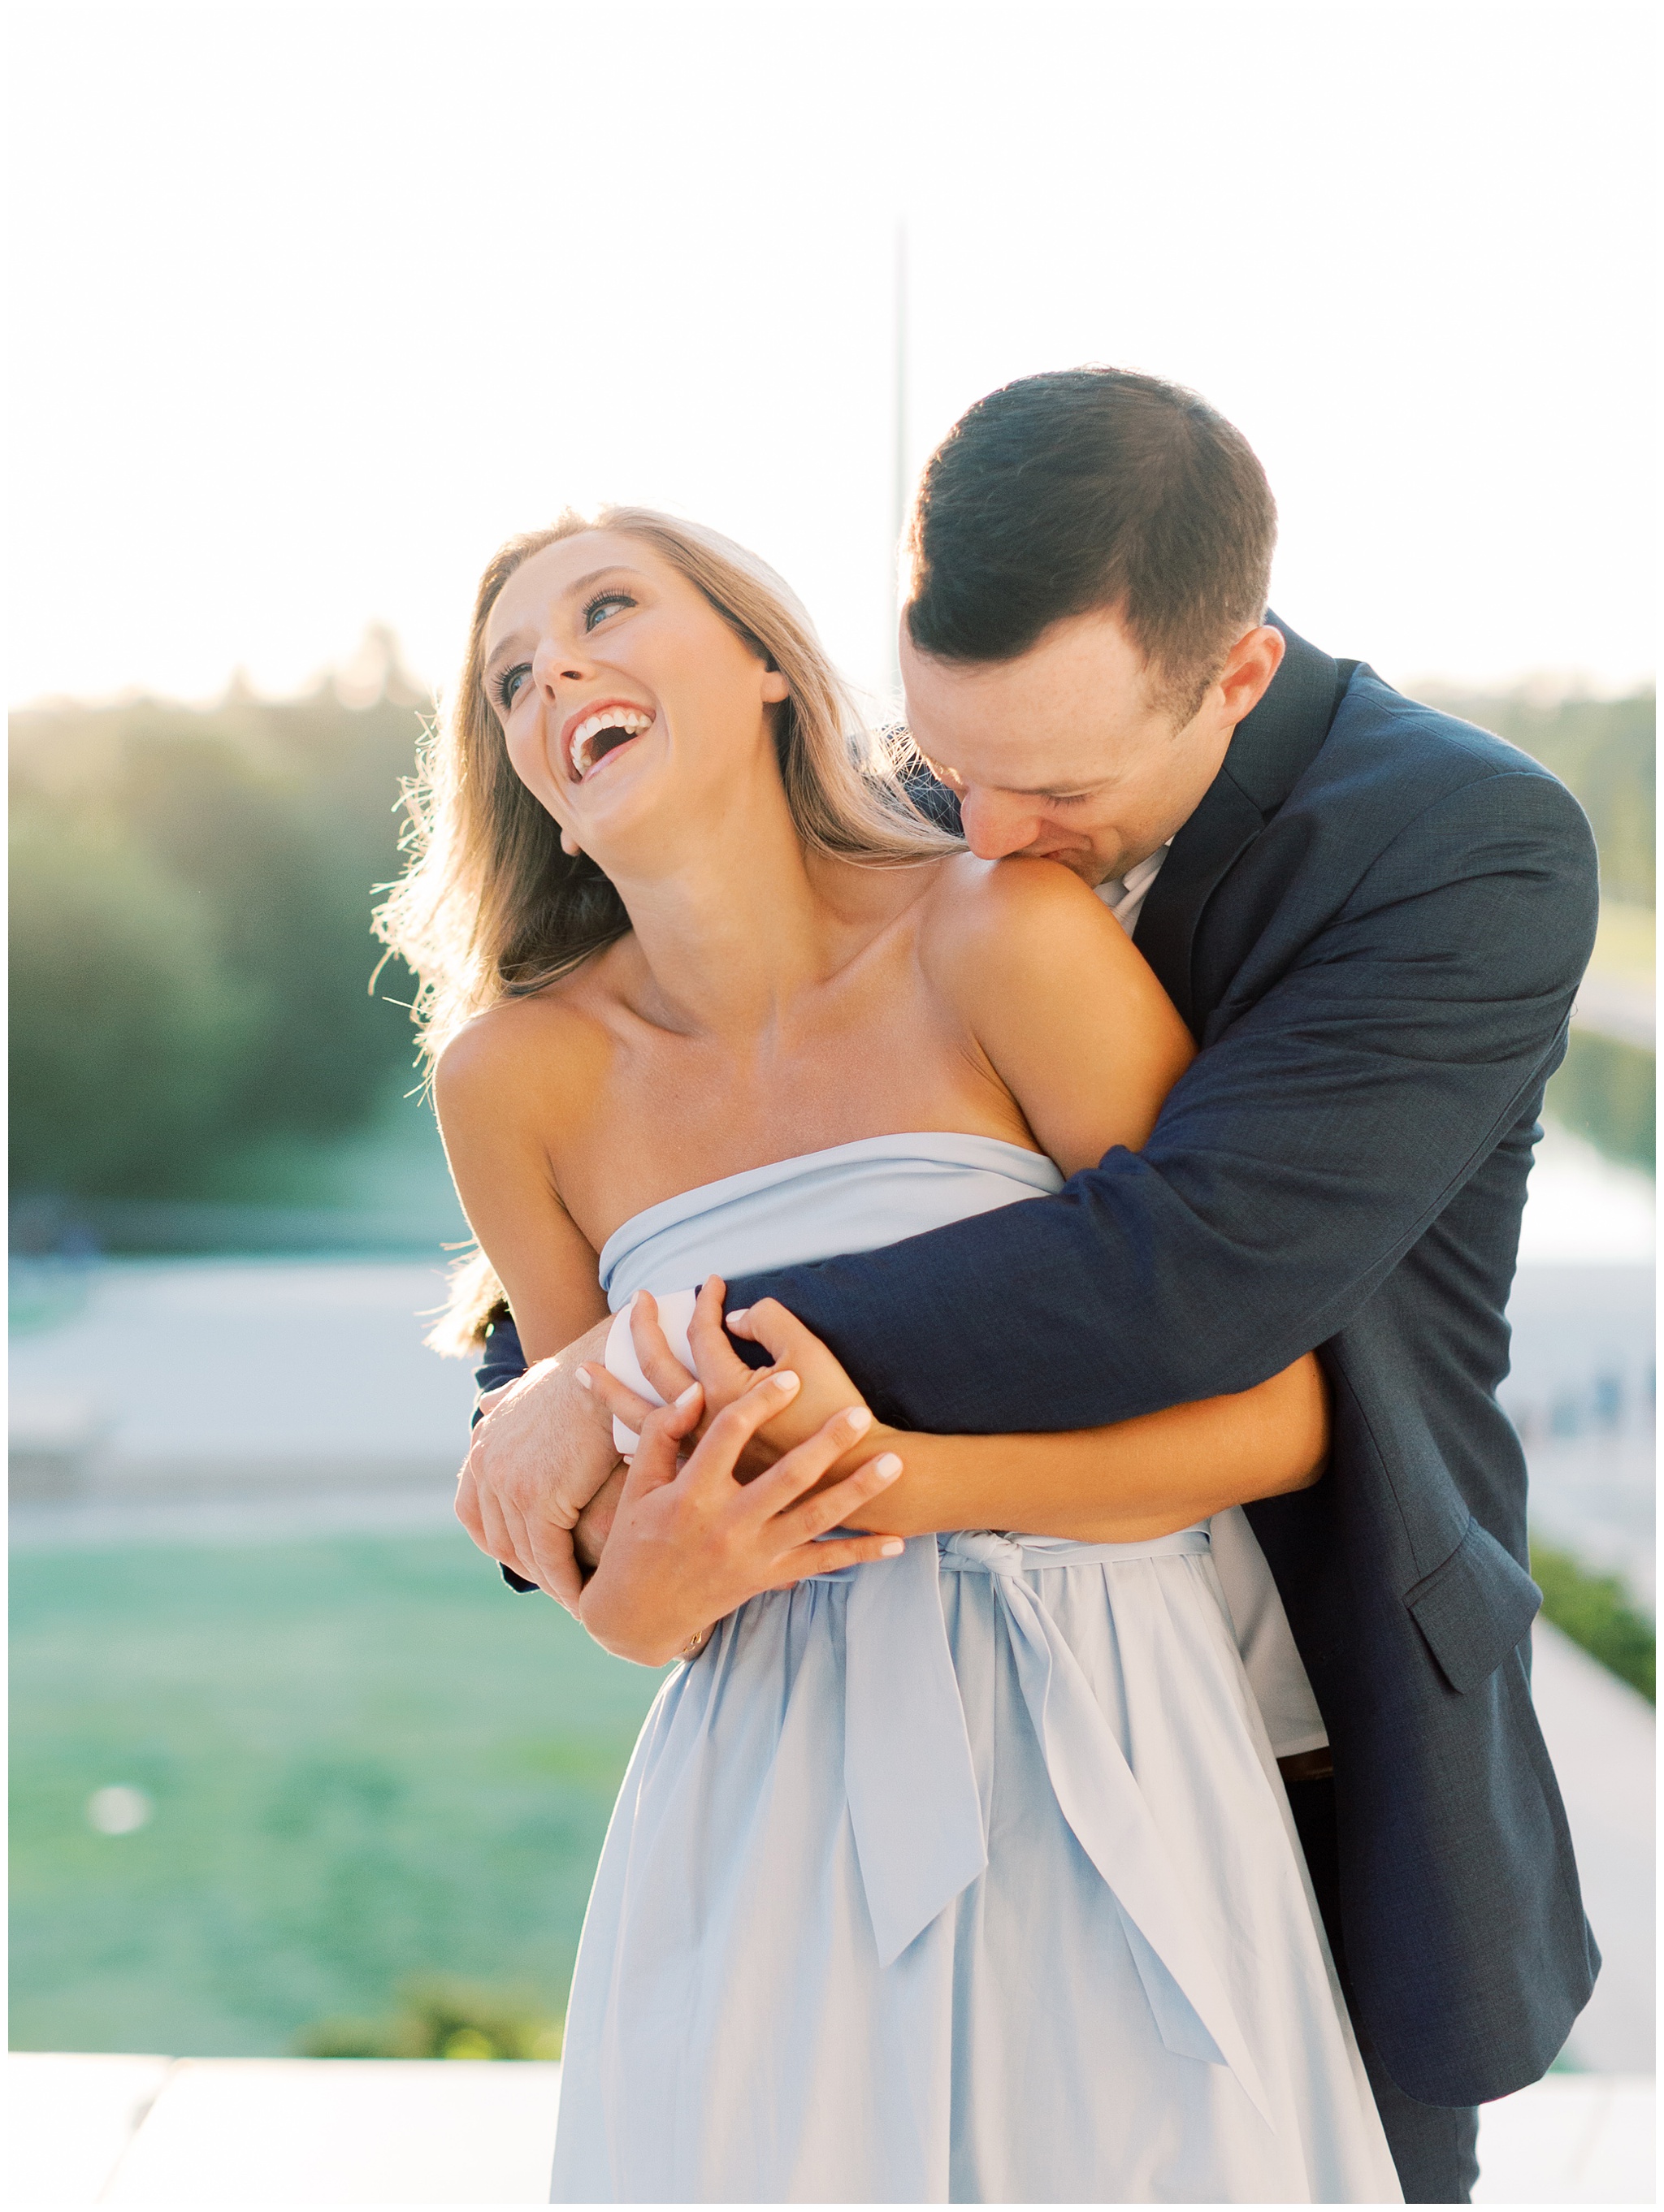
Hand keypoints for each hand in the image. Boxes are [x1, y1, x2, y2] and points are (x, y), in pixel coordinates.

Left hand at [457, 1314, 619, 1612]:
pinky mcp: (539, 1499)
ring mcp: (508, 1484)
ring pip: (527, 1554)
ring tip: (581, 1600)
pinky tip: (589, 1595)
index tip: (533, 1559)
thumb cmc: (588, 1372)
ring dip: (552, 1584)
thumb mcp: (532, 1385)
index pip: (474, 1513)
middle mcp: (486, 1465)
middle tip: (563, 1588)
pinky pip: (550, 1557)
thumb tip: (484, 1404)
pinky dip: (568, 1583)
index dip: (501, 1541)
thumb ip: (506, 1402)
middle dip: (530, 1568)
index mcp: (482, 1445)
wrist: (615, 1362)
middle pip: (499, 1540)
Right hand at [576, 1368, 905, 1666]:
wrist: (637, 1616)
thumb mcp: (639, 1487)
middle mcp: (726, 1523)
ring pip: (815, 1518)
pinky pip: (821, 1564)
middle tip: (860, 1413)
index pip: (729, 1435)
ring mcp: (752, 1554)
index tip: (788, 1377)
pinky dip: (859, 1553)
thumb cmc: (636, 1540)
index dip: (760, 1403)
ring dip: (858, 1491)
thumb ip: (663, 1435)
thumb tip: (695, 1391)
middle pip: (787, 1476)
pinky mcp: (767, 1577)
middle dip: (827, 1443)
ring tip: (894, 1463)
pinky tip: (897, 1541)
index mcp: (691, 1493)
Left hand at [618, 1280, 901, 1485]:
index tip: (710, 1282)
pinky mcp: (709, 1474)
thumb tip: (731, 1319)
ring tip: (584, 1375)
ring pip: (643, 1417)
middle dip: (643, 1329)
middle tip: (637, 1301)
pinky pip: (659, 1455)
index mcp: (725, 1387)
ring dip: (613, 1392)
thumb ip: (769, 1322)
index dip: (706, 1301)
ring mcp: (702, 1449)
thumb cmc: (833, 1411)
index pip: (702, 1332)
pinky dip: (637, 1442)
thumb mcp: (809, 1353)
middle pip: (658, 1367)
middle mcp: (703, 1419)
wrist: (848, 1477)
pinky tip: (621, 1440)